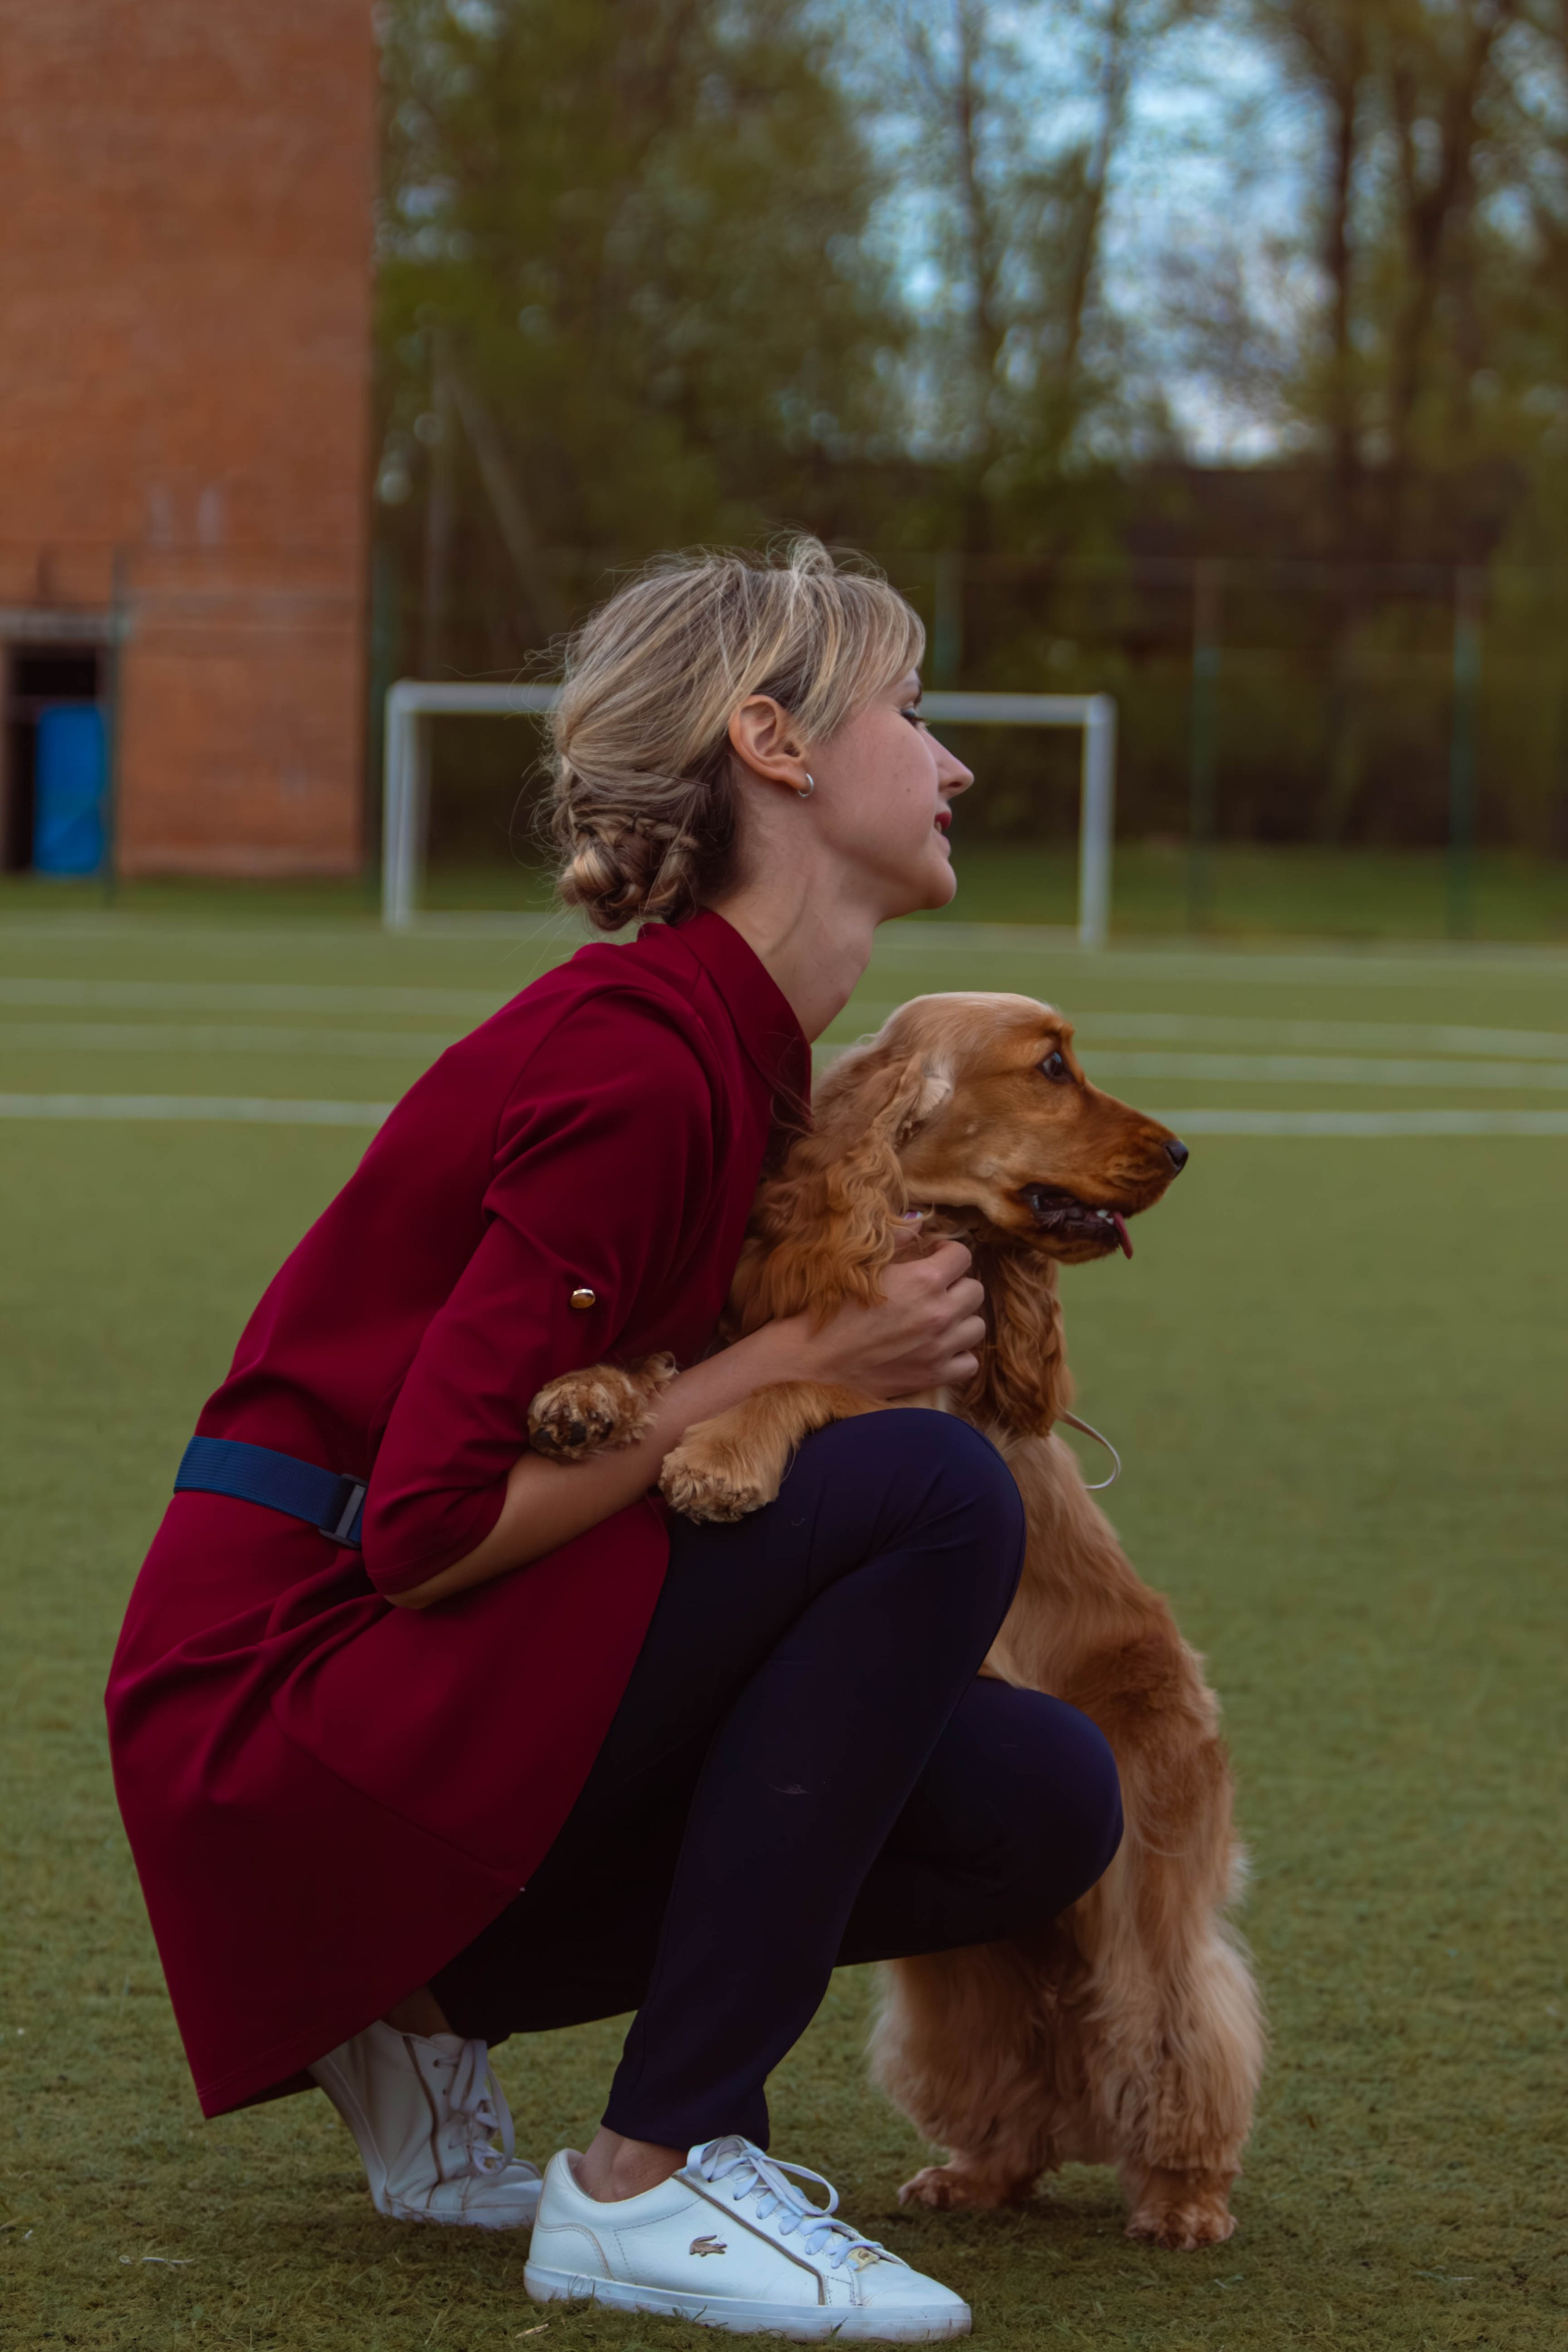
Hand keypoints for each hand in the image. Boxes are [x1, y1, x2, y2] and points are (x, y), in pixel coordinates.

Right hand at [788, 1240, 985, 1397]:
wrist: (813, 1360)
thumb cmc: (831, 1309)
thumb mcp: (860, 1265)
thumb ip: (896, 1241)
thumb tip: (918, 1221)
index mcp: (923, 1280)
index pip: (962, 1256)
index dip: (947, 1253)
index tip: (933, 1257)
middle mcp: (939, 1313)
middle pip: (974, 1290)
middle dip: (957, 1285)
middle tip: (935, 1289)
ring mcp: (940, 1348)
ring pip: (977, 1326)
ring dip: (961, 1320)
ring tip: (939, 1319)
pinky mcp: (934, 1376)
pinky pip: (969, 1363)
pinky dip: (959, 1355)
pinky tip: (939, 1348)